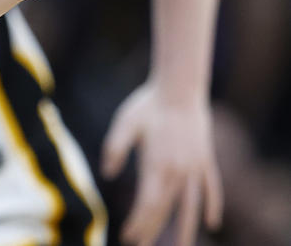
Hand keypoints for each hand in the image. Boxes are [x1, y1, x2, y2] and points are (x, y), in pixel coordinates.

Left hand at [100, 82, 222, 245]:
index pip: (147, 204)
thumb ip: (114, 148)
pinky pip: (212, 189)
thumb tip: (106, 174)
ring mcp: (195, 168)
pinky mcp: (206, 160)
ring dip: (186, 229)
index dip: (138, 223)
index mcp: (156, 165)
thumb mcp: (124, 123)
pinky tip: (212, 223)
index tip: (128, 237)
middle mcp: (178, 172)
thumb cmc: (147, 104)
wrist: (180, 88)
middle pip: (166, 209)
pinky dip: (212, 205)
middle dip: (153, 230)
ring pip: (192, 206)